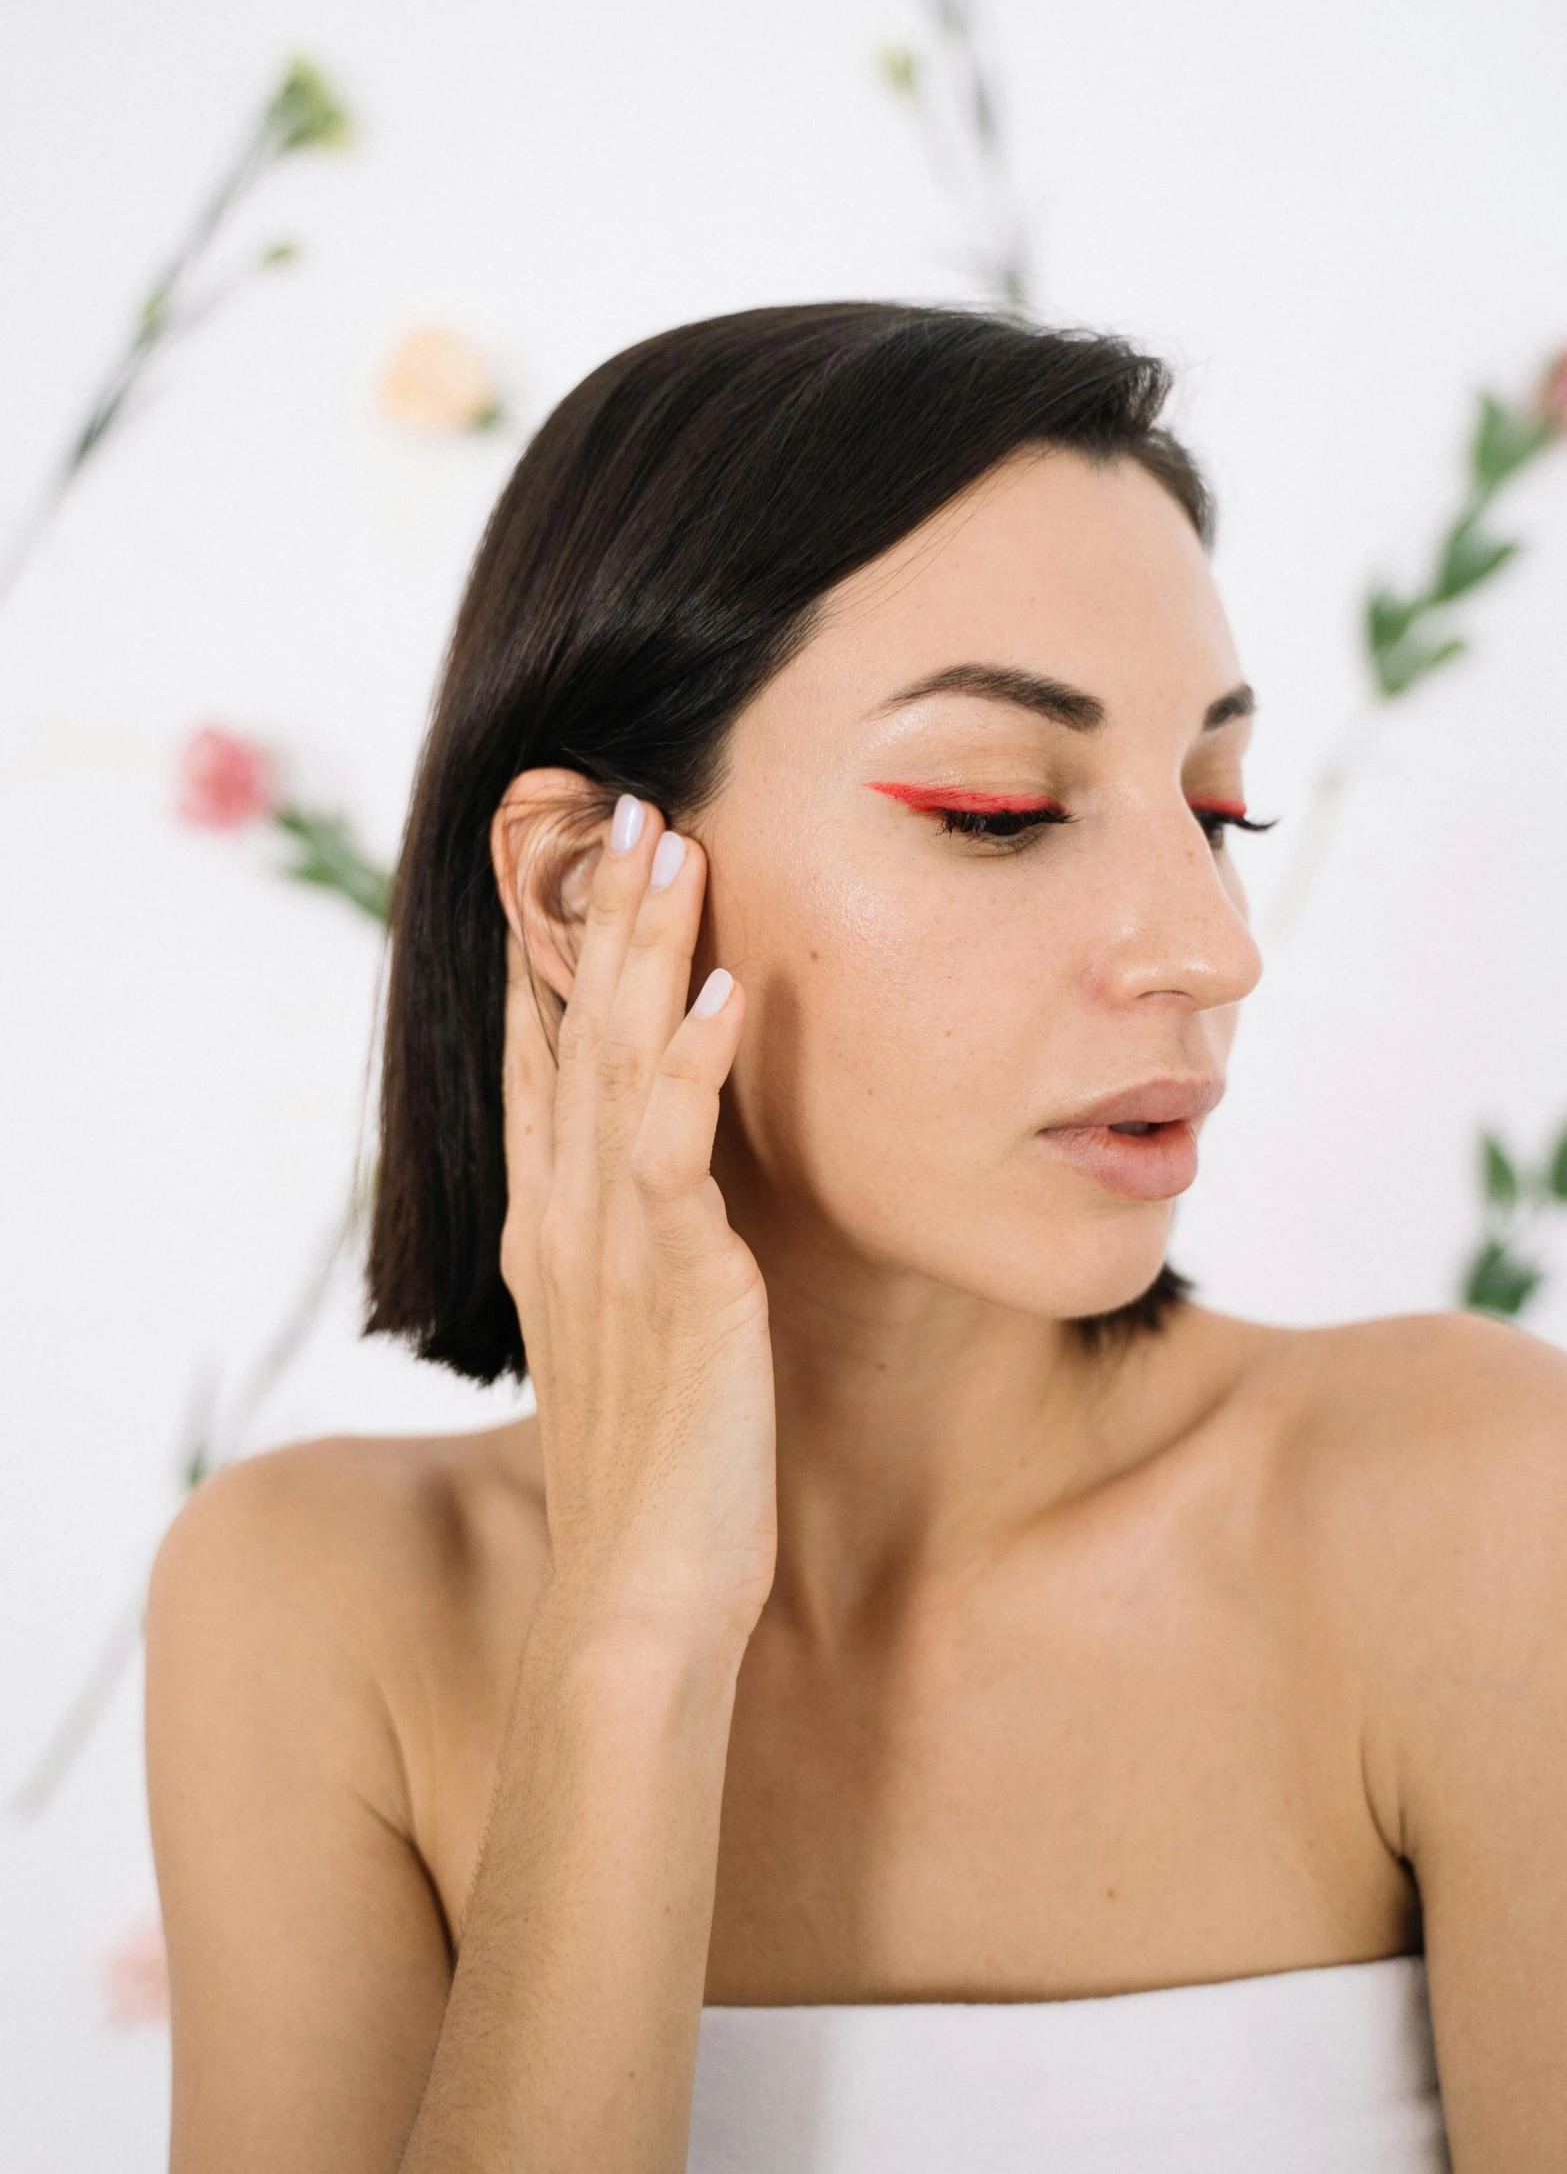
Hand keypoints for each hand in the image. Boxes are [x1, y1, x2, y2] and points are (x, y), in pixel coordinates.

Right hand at [496, 793, 776, 1643]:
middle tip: (625, 799)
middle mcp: (565, 1223)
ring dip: (638, 948)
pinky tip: (721, 988)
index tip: (578, 859)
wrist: (641, 1606)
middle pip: (569, 1034)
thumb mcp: (640, 1343)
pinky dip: (691, 1062)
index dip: (555, 958)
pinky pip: (673, 1151)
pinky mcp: (672, 1286)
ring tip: (666, 841)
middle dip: (597, 912)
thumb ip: (641, 1255)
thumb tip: (672, 1199)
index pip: (543, 1065)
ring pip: (611, 1064)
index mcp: (555, 1231)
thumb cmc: (660, 1482)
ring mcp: (609, 1249)